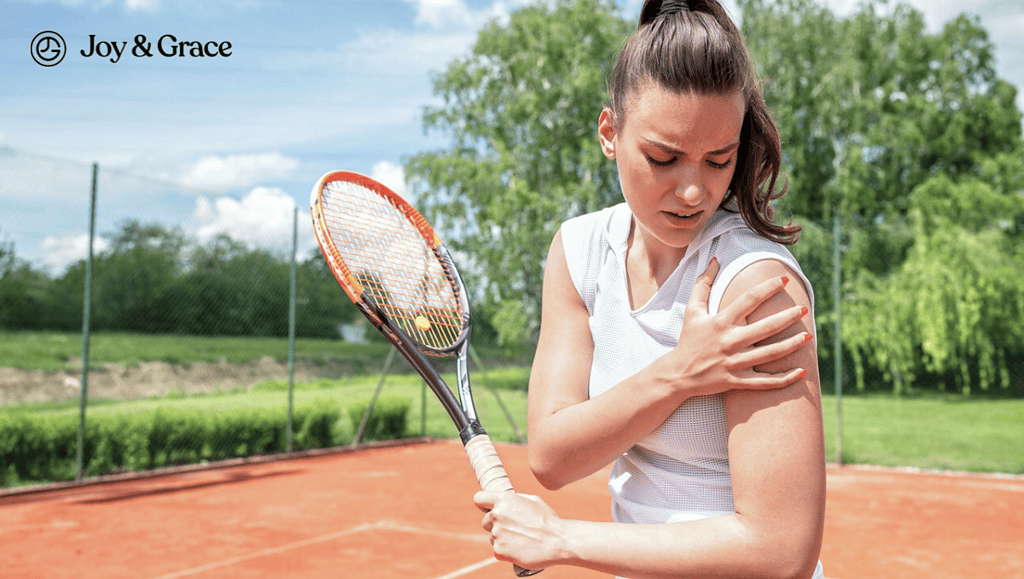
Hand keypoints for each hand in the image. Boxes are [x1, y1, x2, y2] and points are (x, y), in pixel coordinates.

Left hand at [474, 491, 565, 569]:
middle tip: (513, 529)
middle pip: (485, 521)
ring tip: (522, 540)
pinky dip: (506, 552)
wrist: (558, 541)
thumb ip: (515, 500)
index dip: (483, 505)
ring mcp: (497, 534)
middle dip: (496, 525)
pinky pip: (497, 551)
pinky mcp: (499, 551)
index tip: (487, 509)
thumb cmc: (549, 521)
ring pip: (492, 537)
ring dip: (503, 539)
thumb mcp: (533, 501)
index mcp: (504, 500)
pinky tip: (520, 549)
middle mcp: (497, 515)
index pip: (479, 499)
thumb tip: (505, 503)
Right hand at [662, 257, 810, 397]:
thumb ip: (703, 284)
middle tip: (804, 308)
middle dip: (787, 316)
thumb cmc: (688, 340)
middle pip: (765, 327)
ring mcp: (734, 362)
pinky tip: (802, 372)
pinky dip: (784, 379)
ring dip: (792, 345)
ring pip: (769, 354)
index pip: (748, 299)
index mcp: (720, 321)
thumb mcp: (692, 310)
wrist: (678, 374)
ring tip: (809, 335)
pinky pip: (764, 382)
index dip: (768, 287)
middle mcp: (729, 341)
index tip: (784, 279)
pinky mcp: (736, 381)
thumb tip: (716, 260)